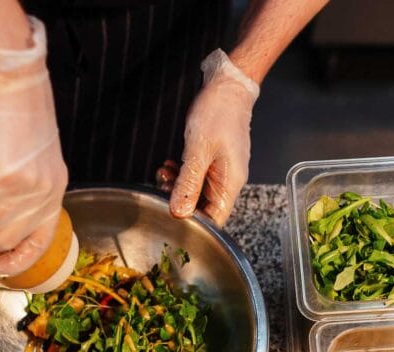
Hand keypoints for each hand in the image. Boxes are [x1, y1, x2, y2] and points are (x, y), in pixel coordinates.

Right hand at [0, 17, 67, 277]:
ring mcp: (27, 187)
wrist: (2, 63)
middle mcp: (45, 190)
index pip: (42, 235)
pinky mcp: (4, 179)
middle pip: (5, 236)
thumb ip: (11, 162)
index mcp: (53, 182)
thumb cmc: (8, 91)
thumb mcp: (22, 138)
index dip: (19, 258)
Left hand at [169, 49, 258, 226]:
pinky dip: (180, 176)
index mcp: (230, 184)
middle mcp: (227, 182)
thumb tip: (179, 211)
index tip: (173, 215)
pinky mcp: (211, 161)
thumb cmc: (219, 113)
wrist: (227, 86)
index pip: (214, 220)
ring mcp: (220, 171)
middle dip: (181, 202)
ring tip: (164, 173)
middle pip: (204, 208)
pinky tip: (170, 166)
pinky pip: (195, 178)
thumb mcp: (198, 150)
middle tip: (164, 187)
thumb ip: (189, 183)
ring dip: (177, 187)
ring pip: (196, 193)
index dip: (194, 223)